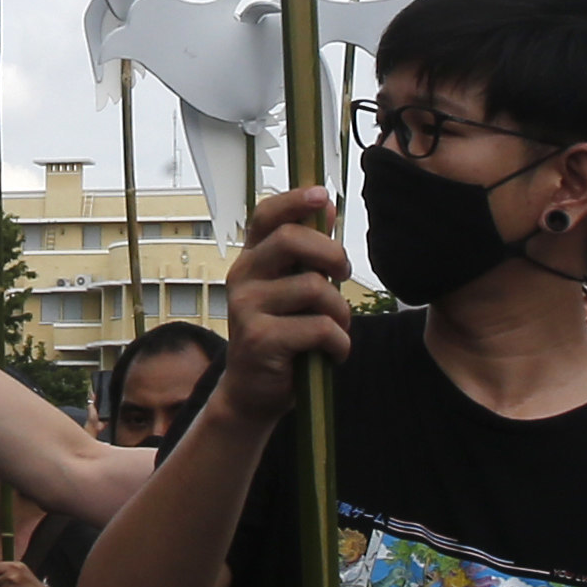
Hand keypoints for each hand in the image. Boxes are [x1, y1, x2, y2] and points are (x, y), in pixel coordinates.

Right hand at [213, 190, 355, 424]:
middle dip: (331, 253)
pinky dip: (339, 342)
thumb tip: (327, 205)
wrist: (253, 393)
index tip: (322, 193)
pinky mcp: (260, 339)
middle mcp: (242, 277)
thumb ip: (308, 252)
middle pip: (291, 239)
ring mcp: (247, 308)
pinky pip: (319, 327)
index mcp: (251, 260)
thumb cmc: (280, 336)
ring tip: (336, 329)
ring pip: (314, 288)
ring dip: (340, 311)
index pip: (266, 216)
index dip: (294, 199)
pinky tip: (333, 353)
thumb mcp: (293, 289)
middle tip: (343, 274)